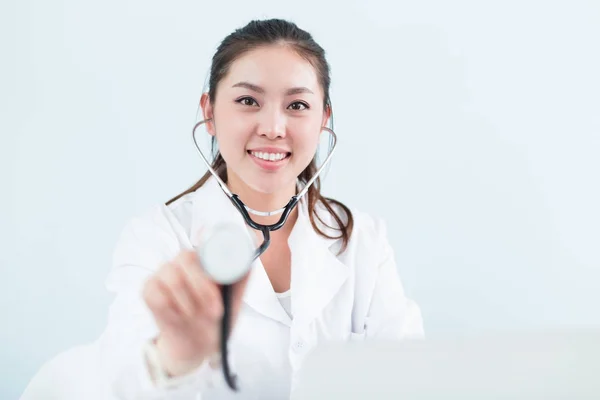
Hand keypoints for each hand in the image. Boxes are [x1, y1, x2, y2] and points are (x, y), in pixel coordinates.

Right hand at [142, 250, 249, 376]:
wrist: (198, 344)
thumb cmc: (218, 316)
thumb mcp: (235, 300)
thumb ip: (241, 279)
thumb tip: (248, 260)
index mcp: (204, 258)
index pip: (205, 245)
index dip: (213, 263)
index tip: (222, 285)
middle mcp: (182, 261)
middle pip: (185, 258)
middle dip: (202, 286)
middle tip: (215, 311)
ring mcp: (163, 274)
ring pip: (170, 276)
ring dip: (187, 301)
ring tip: (197, 317)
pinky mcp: (148, 290)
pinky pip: (155, 294)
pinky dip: (169, 309)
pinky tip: (178, 318)